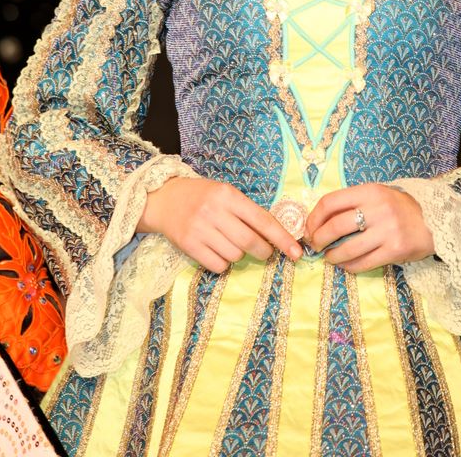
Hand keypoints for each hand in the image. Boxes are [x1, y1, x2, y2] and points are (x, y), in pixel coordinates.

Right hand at [137, 177, 302, 272]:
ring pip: (235, 255)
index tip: (296, 252)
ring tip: (230, 243)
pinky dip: (223, 263)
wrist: (165, 199)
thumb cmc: (202, 196)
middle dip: (263, 251)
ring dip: (239, 255)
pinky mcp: (189, 246)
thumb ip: (247, 212)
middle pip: (250, 242)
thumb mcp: (226, 194)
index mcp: (228, 195)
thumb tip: (275, 237)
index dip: (282, 238)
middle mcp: (215, 211)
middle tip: (264, 252)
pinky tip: (217, 251)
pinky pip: (218, 265)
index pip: (262, 220)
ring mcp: (200, 229)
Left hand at [305, 184, 434, 273]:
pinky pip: (364, 263)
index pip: (330, 202)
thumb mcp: (378, 196)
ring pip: (347, 248)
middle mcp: (378, 209)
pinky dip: (350, 266)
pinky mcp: (395, 250)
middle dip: (319, 239)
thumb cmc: (400, 208)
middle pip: (335, 226)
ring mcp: (387, 230)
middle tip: (315, 245)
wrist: (435, 220)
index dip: (313, 218)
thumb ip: (354, 203)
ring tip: (330, 257)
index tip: (309, 228)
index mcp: (370, 191)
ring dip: (333, 256)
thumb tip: (320, 221)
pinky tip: (347, 265)